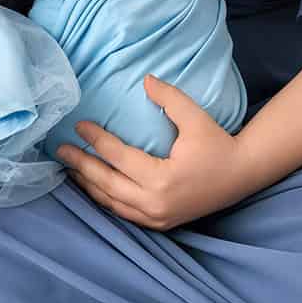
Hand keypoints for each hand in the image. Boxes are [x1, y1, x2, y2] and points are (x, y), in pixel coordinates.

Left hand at [56, 76, 253, 231]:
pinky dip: (105, 199)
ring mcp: (157, 218)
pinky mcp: (160, 223)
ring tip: (70, 168)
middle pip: (107, 184)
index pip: (119, 158)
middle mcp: (155, 204)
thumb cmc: (218, 144)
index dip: (96, 141)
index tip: (79, 126)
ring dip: (89, 186)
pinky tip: (93, 187)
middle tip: (60, 150)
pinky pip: (124, 213)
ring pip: (112, 203)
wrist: (242, 174)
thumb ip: (169, 98)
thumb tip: (144, 80)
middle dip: (81, 166)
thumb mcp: (195, 117)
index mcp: (162, 179)